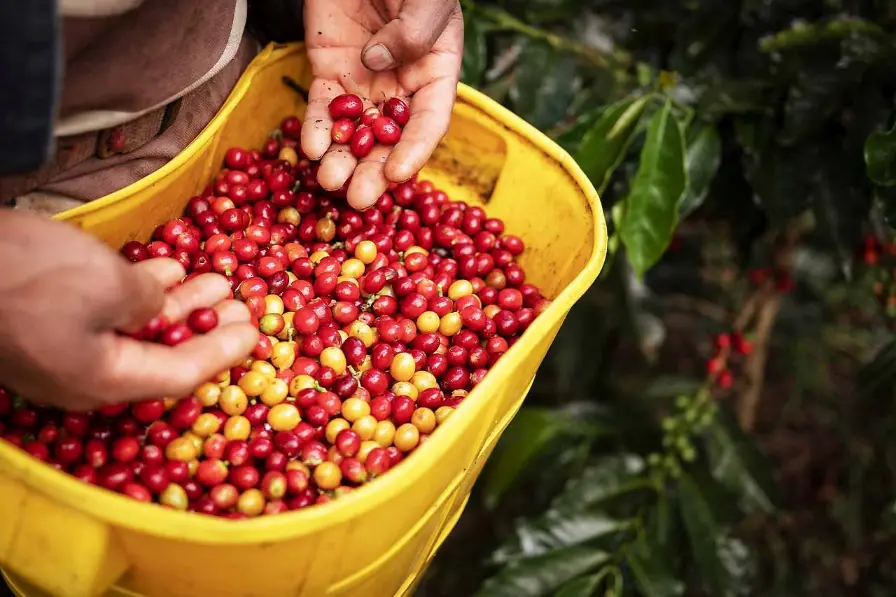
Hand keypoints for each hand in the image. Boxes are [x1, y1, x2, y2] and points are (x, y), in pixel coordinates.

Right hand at [0, 211, 257, 410]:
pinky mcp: (41, 322)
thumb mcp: (108, 285)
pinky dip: (138, 292)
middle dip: (206, 325)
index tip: (256, 333)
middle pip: (161, 354)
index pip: (181, 375)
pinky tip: (163, 267)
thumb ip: (148, 303)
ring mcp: (59, 349)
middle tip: (242, 302)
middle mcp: (84, 374)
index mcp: (103, 380)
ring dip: (177, 302)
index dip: (223, 353)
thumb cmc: (27, 276)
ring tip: (215, 277)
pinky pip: (104, 313)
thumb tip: (158, 305)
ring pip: (135, 329)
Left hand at [302, 0, 462, 208]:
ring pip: (354, 133)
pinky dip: (317, 130)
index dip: (415, 151)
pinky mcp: (329, 73)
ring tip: (329, 182)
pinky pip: (323, 109)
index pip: (429, 122)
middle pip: (389, 140)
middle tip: (358, 199)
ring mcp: (364, 84)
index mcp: (434, 73)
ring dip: (342, 161)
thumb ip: (413, 30)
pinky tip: (310, 149)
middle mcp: (401, 87)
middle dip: (373, 172)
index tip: (398, 174)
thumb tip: (378, 63)